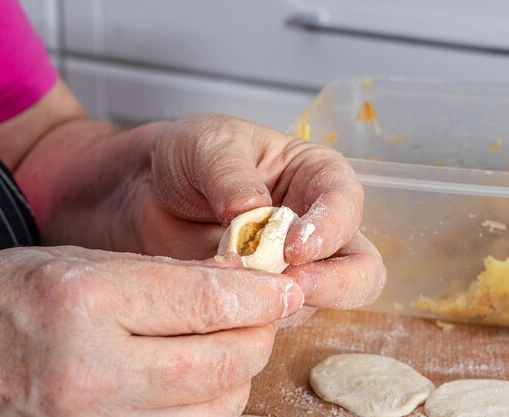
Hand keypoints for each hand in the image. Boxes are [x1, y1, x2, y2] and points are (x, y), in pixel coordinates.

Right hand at [0, 246, 302, 416]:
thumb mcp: (69, 263)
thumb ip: (153, 275)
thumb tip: (230, 282)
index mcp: (84, 303)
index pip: (208, 301)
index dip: (261, 293)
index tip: (283, 287)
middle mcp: (92, 370)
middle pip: (224, 361)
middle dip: (258, 333)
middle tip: (263, 311)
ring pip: (214, 405)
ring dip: (237, 371)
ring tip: (228, 340)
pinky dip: (206, 402)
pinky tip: (196, 376)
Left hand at [132, 114, 385, 310]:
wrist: (148, 190)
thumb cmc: (191, 156)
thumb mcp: (209, 146)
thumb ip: (232, 175)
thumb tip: (252, 211)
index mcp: (317, 177)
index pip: (346, 204)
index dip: (330, 228)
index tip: (295, 247)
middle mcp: (316, 226)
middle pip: (360, 268)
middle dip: (336, 284)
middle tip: (295, 286)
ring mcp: (293, 267)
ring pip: (322, 301)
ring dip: (289, 303)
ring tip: (245, 292)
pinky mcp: (265, 298)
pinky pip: (274, 317)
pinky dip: (254, 316)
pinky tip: (223, 302)